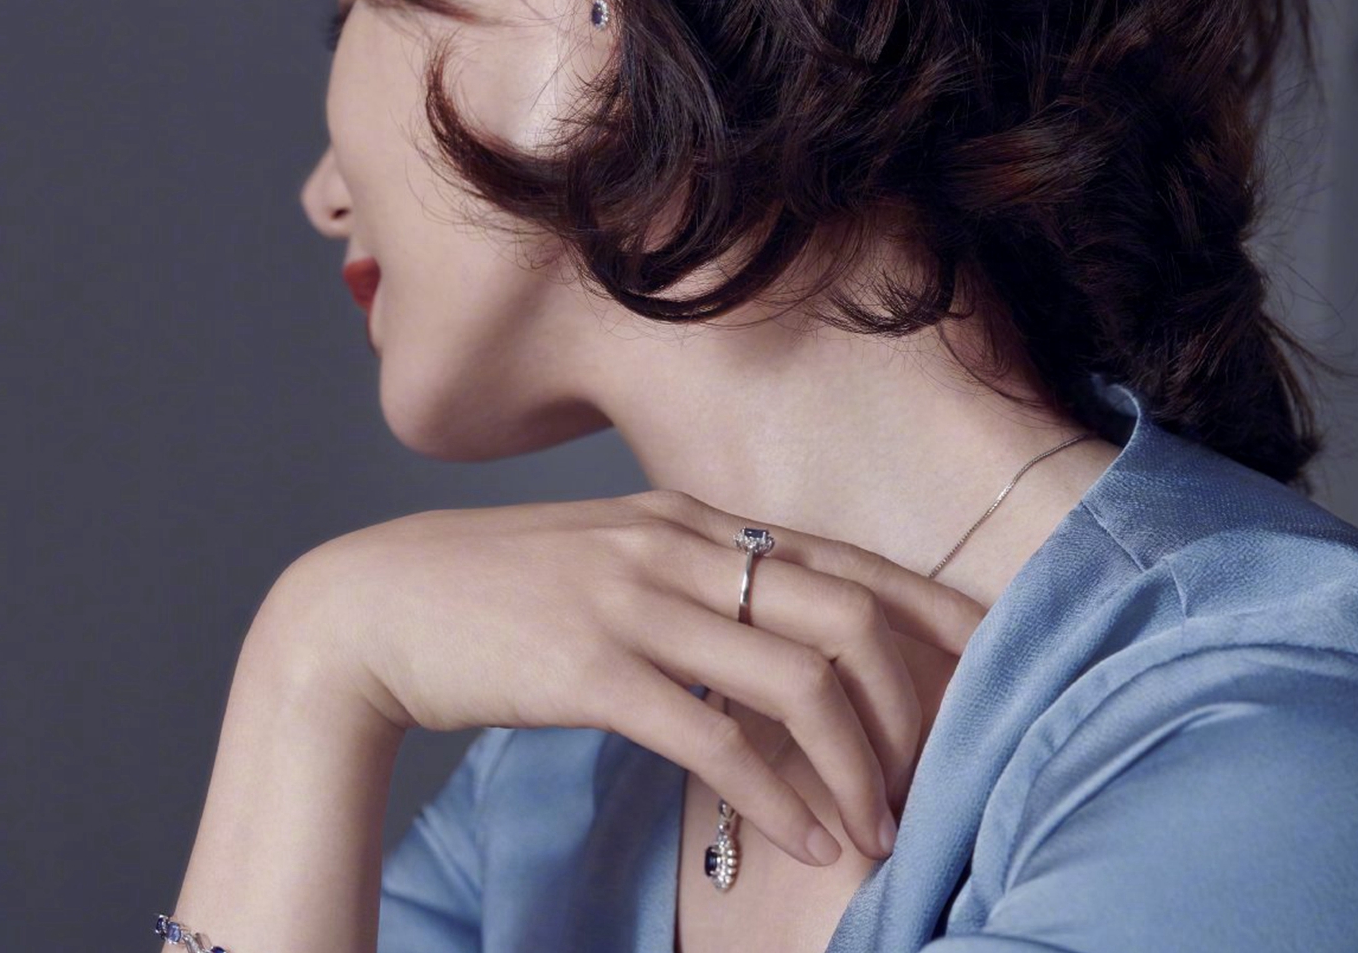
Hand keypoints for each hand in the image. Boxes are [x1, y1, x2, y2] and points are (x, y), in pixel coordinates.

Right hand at [262, 489, 988, 865]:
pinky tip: (807, 839)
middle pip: (848, 613)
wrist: (368, 610)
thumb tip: (774, 633)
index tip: (989, 660)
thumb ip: (693, 579)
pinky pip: (714, 738)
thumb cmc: (496, 594)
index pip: (849, 558)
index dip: (931, 610)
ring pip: (797, 680)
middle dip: (911, 703)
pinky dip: (776, 796)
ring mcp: (636, 601)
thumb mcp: (610, 561)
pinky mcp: (590, 668)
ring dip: (856, 765)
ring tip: (879, 828)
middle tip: (934, 774)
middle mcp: (680, 546)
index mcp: (694, 518)